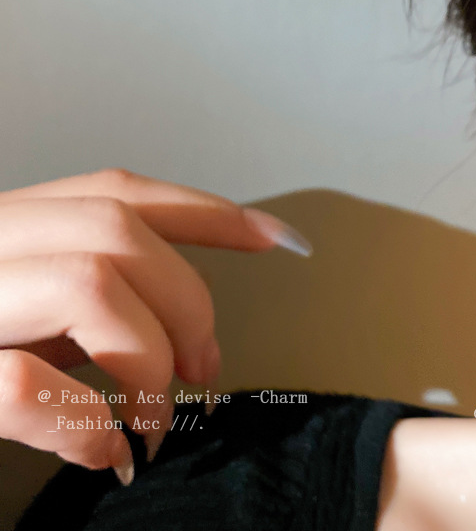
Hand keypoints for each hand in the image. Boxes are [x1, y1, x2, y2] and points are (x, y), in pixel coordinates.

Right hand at [0, 168, 310, 485]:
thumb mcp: (25, 306)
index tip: (280, 238)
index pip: (123, 191)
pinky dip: (85, 422)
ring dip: (148, 361)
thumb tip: (190, 335)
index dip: (210, 209)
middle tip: (205, 370)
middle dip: (188, 303)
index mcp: (9, 224)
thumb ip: (92, 298)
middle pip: (120, 232)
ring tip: (154, 418)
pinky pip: (24, 384)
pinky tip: (106, 452)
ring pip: (89, 284)